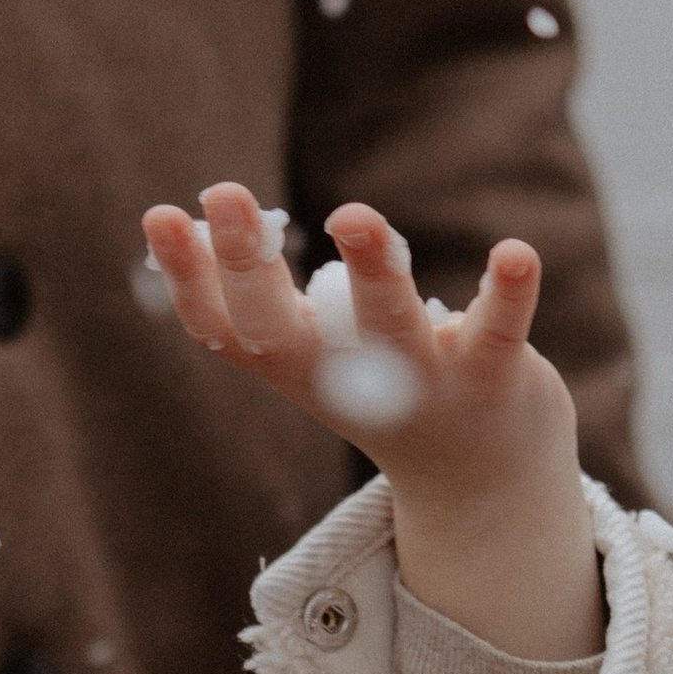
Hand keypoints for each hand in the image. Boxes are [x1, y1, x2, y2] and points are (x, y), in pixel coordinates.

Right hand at [139, 183, 602, 662]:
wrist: (482, 480)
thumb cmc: (386, 388)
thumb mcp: (322, 353)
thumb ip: (273, 298)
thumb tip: (204, 218)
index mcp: (298, 369)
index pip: (224, 328)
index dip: (186, 278)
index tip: (158, 215)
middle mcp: (348, 382)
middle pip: (285, 331)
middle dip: (249, 265)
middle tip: (223, 192)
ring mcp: (420, 384)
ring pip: (390, 329)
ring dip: (371, 272)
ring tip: (351, 215)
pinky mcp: (492, 378)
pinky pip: (498, 332)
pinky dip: (507, 294)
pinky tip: (514, 253)